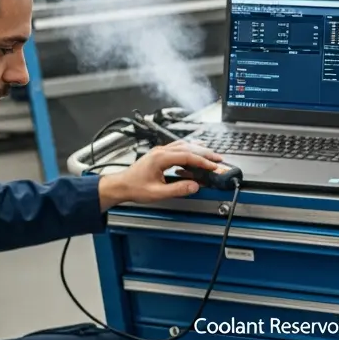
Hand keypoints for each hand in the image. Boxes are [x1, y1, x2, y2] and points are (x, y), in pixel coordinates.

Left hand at [98, 142, 224, 209]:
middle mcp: (160, 151)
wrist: (121, 186)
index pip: (187, 156)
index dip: (202, 161)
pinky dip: (189, 151)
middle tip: (218, 159)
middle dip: (204, 153)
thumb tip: (194, 186)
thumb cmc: (134, 188)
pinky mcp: (158, 155)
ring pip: (183, 146)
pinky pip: (177, 149)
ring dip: (198, 150)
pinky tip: (194, 155)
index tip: (213, 166)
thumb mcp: (158, 192)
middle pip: (188, 148)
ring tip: (210, 156)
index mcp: (160, 158)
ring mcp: (159, 152)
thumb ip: (178, 189)